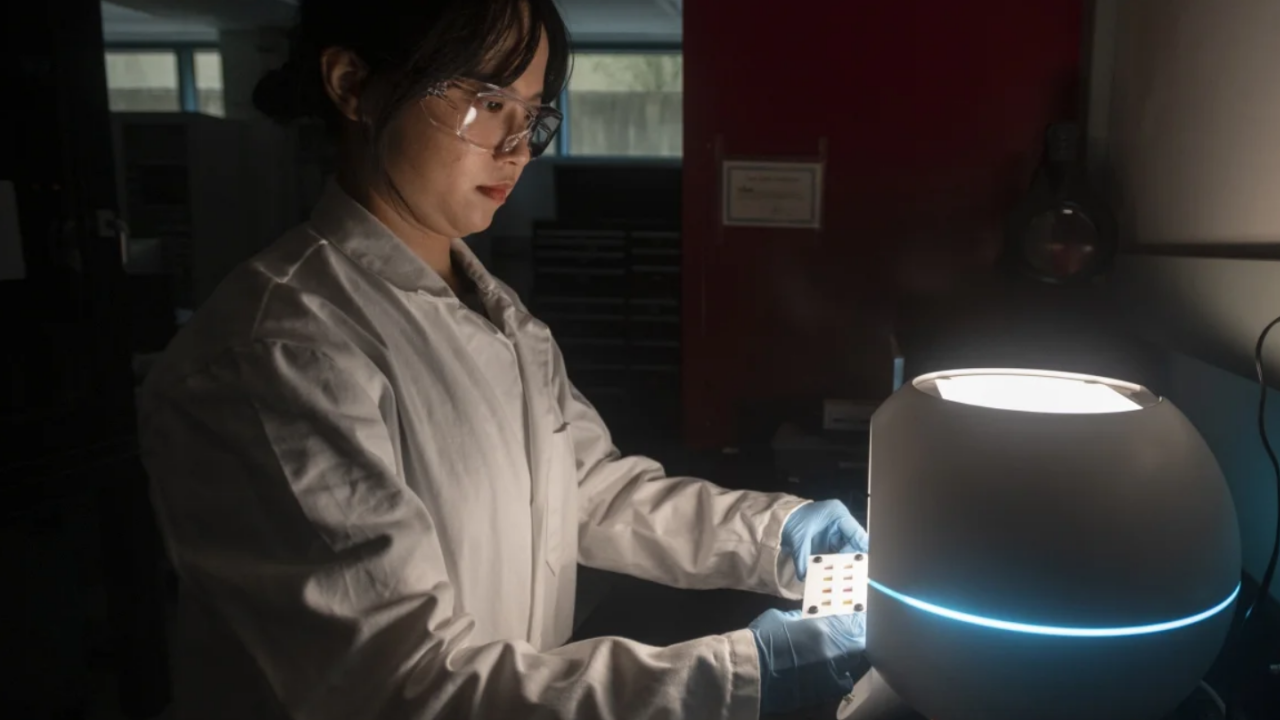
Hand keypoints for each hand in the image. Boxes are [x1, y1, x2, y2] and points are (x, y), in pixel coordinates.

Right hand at [750, 608, 865, 714]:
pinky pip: (843, 683)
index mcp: (822, 629)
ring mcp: (830, 673)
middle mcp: (832, 651)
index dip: (858, 621)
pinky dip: (840, 677)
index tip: (857, 618)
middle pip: (857, 644)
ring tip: (835, 654)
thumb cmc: (762, 640)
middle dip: (853, 638)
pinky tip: (831, 673)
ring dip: (846, 657)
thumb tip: (810, 617)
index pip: (853, 623)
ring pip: (852, 663)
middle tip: (847, 634)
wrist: (751, 672)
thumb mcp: (781, 617)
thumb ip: (800, 617)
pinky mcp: (824, 691)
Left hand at [781, 500, 868, 581]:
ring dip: (844, 563)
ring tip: (844, 577)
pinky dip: (835, 563)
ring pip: (846, 549)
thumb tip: (805, 577)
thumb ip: (803, 559)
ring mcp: (835, 530)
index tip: (860, 567)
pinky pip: (836, 553)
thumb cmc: (790, 520)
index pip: (856, 533)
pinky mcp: (829, 538)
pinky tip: (833, 573)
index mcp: (837, 514)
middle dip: (852, 559)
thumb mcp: (798, 538)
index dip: (860, 550)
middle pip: (854, 542)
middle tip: (853, 574)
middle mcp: (840, 521)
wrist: (778, 517)